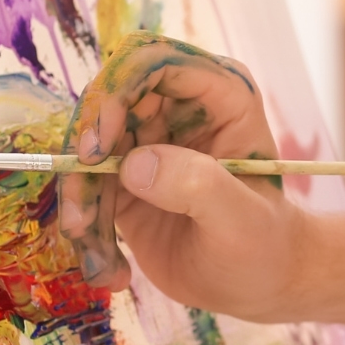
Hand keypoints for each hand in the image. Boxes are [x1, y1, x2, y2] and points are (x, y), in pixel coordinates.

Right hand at [56, 33, 308, 316]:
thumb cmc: (264, 243)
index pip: (152, 62)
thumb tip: (135, 165)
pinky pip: (85, 185)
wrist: (258, 282)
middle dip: (85, 151)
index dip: (115, 93)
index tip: (98, 147)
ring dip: (79, 197)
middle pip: (106, 100)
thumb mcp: (241, 218)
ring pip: (87, 145)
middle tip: (81, 212)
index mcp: (219, 94)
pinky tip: (109, 269)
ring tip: (92, 246)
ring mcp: (148, 141)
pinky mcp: (124, 178)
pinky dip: (85, 222)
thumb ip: (198, 186)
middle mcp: (178, 107)